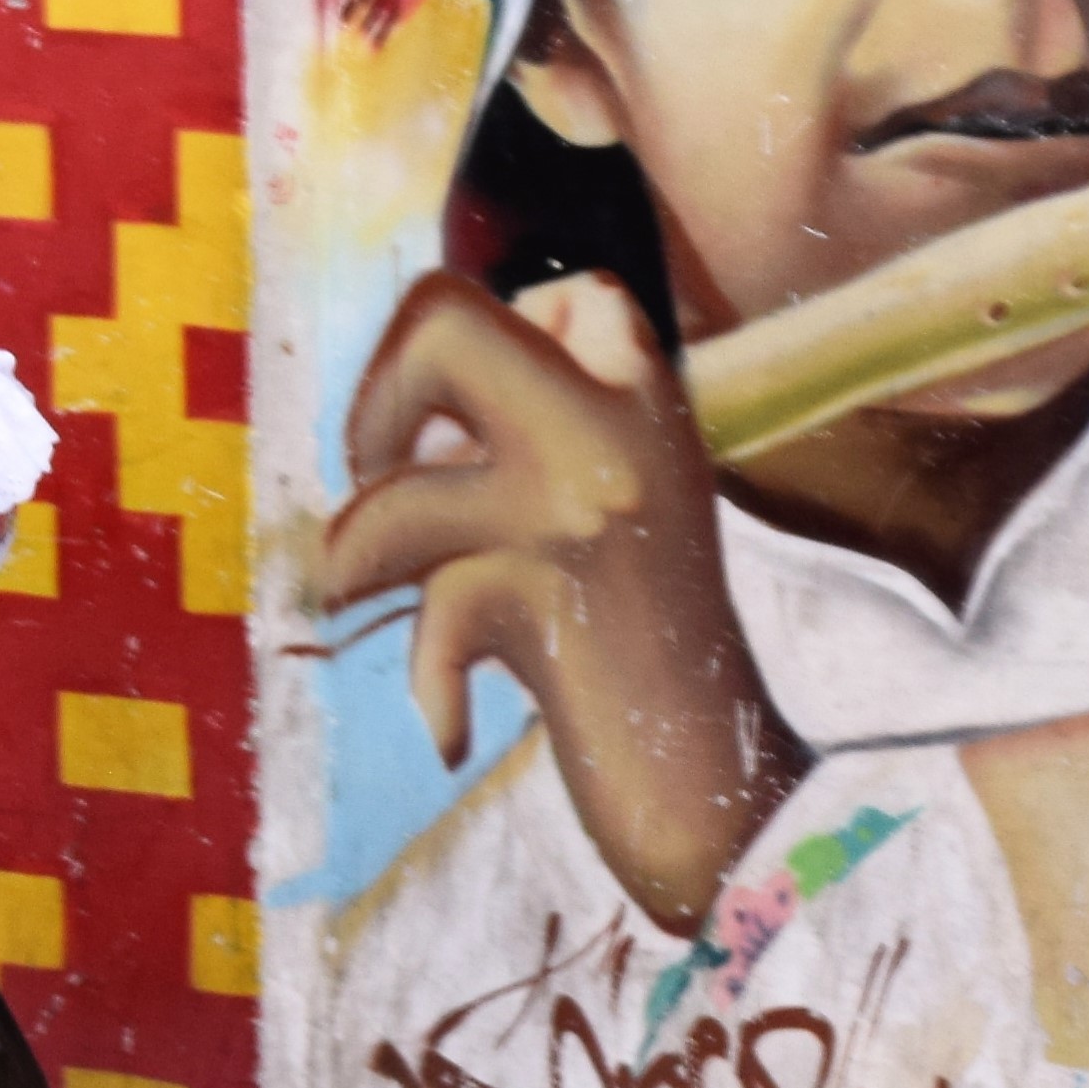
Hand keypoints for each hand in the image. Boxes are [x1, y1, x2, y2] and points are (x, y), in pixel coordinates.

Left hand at [313, 270, 807, 934]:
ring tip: (387, 606)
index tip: (480, 423)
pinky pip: (423, 617)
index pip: (567, 296)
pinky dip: (430, 684)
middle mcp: (617, 438)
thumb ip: (553, 432)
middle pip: (440, 321)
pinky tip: (451, 728)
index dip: (495, 340)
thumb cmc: (657, 660)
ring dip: (358, 565)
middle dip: (373, 402)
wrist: (730, 791)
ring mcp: (577, 516)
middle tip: (384, 479)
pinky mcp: (541, 606)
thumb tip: (410, 379)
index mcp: (652, 407)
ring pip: (391, 499)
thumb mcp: (629, 510)